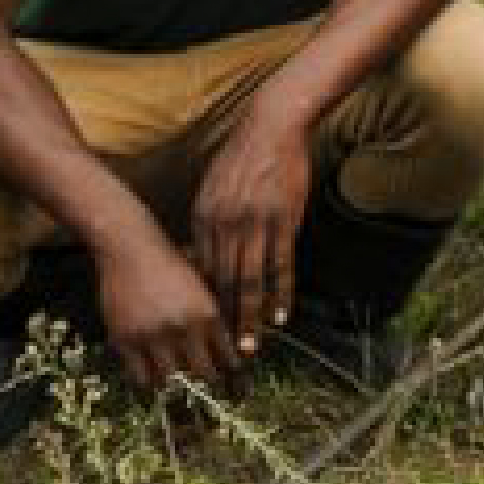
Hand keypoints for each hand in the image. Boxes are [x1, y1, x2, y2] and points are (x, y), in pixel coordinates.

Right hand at [94, 230, 240, 391]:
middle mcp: (183, 328)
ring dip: (178, 390)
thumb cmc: (169, 261)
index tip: (237, 392)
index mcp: (207, 313)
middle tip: (211, 405)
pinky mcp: (126, 340)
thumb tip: (230, 348)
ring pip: (172, 381)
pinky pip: (141, 378)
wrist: (129, 245)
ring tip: (182, 401)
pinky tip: (154, 385)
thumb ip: (213, 315)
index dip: (234, 378)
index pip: (228, 357)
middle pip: (203, 376)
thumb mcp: (201, 285)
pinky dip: (150, 385)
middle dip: (209, 390)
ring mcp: (153, 336)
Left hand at [186, 92, 318, 357]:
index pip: (201, 273)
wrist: (271, 126)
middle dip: (223, 323)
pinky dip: (280, 294)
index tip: (203, 334)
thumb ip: (207, 225)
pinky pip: (280, 265)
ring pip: (249, 281)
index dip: (204, 306)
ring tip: (250, 347)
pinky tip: (280, 316)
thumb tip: (201, 261)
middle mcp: (224, 225)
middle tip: (223, 357)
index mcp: (203, 219)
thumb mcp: (212, 190)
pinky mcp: (282, 220)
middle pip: (222, 284)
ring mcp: (254, 223)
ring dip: (249, 318)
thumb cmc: (241, 159)